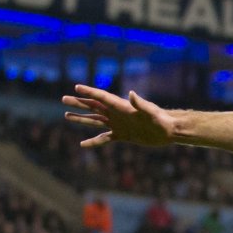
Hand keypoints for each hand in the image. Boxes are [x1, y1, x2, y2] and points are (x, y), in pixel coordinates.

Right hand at [62, 85, 176, 147]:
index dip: (89, 92)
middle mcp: (117, 114)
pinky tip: (82, 144)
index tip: (76, 87)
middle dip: (79, 103)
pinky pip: (104, 138)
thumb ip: (140, 103)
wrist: (168, 131)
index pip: (101, 97)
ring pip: (95, 120)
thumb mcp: (149, 111)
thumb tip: (132, 94)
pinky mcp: (122, 135)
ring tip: (66, 116)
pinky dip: (93, 141)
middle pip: (94, 106)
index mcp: (121, 106)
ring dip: (81, 118)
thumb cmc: (160, 119)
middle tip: (64, 99)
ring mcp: (118, 124)